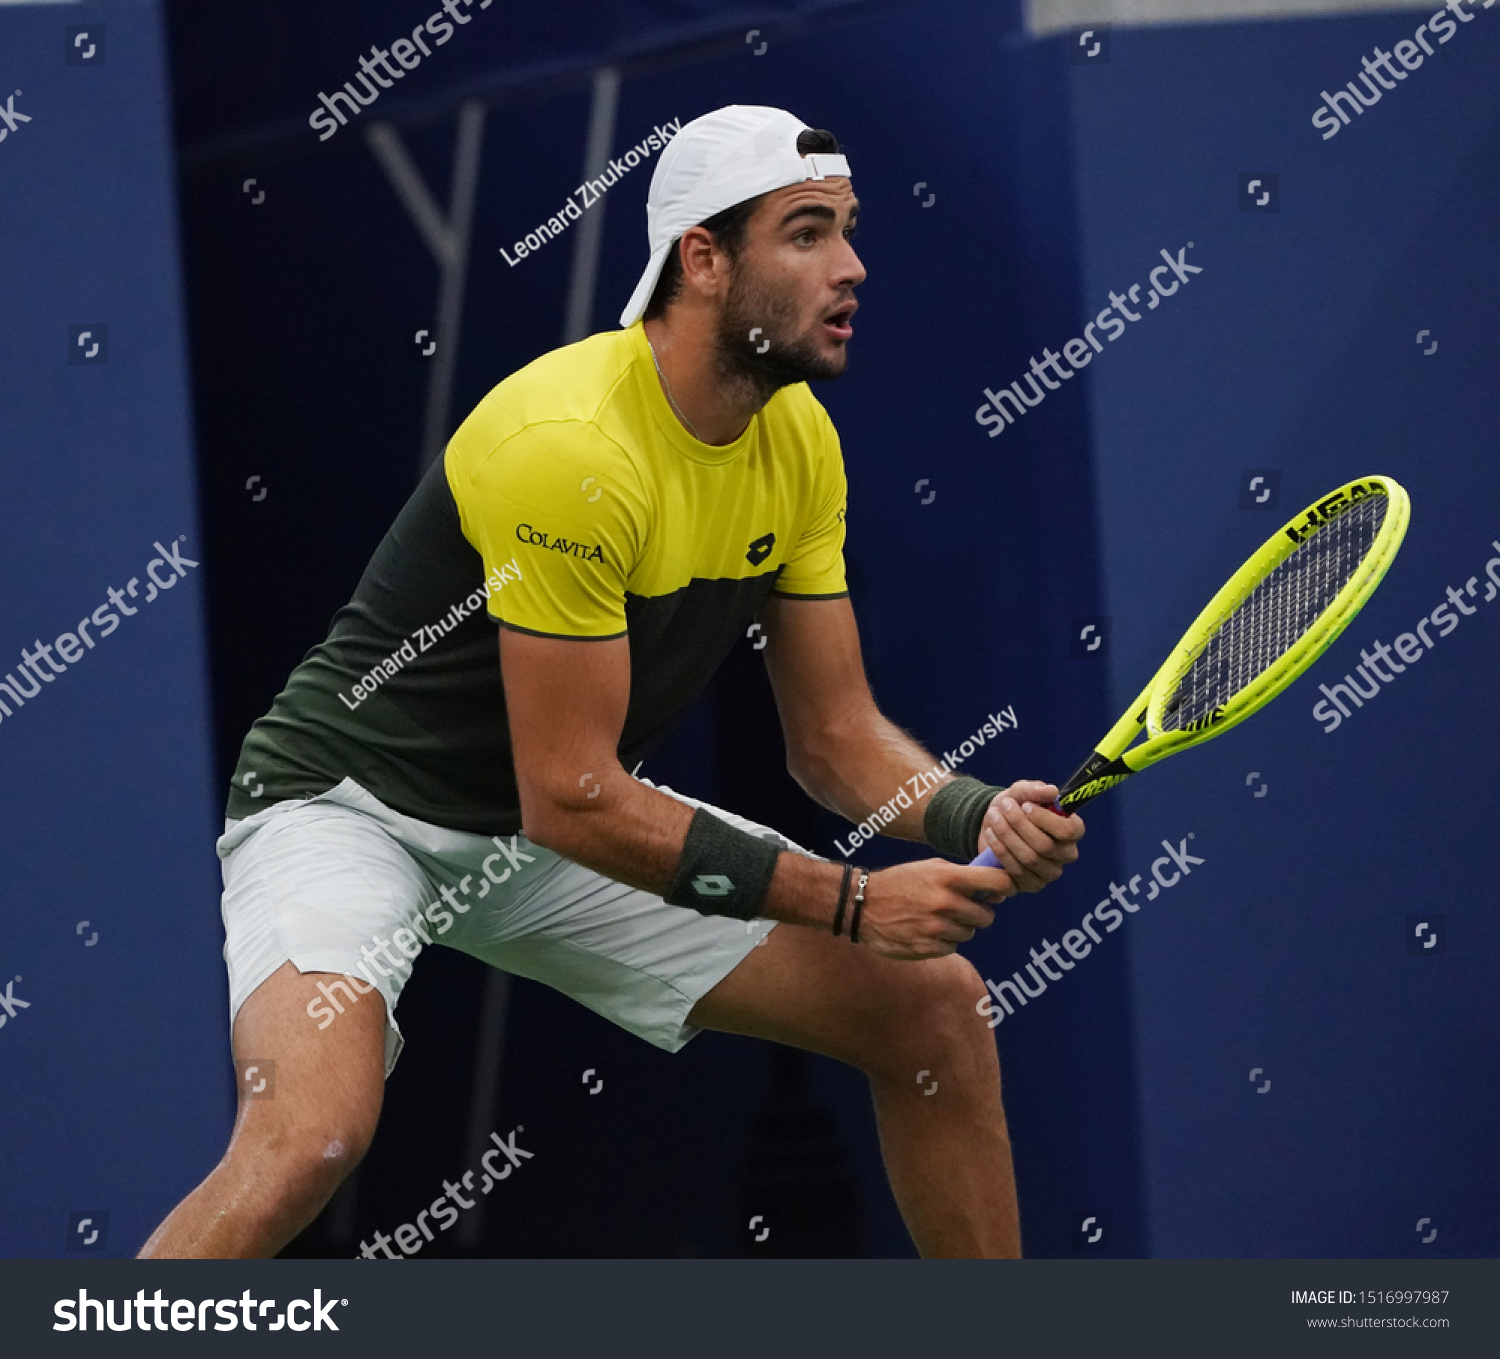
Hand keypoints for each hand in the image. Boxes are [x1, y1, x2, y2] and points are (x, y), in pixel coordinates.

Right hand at [854, 859, 1014, 959]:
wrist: (862, 905)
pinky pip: (952, 947)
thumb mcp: (930, 867)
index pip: (998, 882)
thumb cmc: (899, 882)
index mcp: (949, 878)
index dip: (1006, 886)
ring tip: (936, 918)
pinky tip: (925, 930)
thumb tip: (996, 887)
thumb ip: (962, 875)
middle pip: (987, 916)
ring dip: (958, 927)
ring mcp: (937, 928)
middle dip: (978, 912)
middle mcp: (946, 903)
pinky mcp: (928, 948)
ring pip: (969, 933)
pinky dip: (943, 941)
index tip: (1004, 890)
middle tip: (961, 908)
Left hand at [978, 780, 1083, 892]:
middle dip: (1020, 825)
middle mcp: (1066, 855)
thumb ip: (1035, 790)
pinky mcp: (1030, 884)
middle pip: (1045, 846)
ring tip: (994, 817)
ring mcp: (1049, 873)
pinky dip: (1000, 851)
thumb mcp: (1022, 791)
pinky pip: (1016, 872)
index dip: (1045, 819)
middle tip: (1003, 807)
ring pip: (1029, 859)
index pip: (1068, 831)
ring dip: (1007, 836)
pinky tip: (991, 835)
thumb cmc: (1016, 805)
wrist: (995, 822)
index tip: (1025, 805)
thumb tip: (1051, 791)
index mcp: (1073, 830)